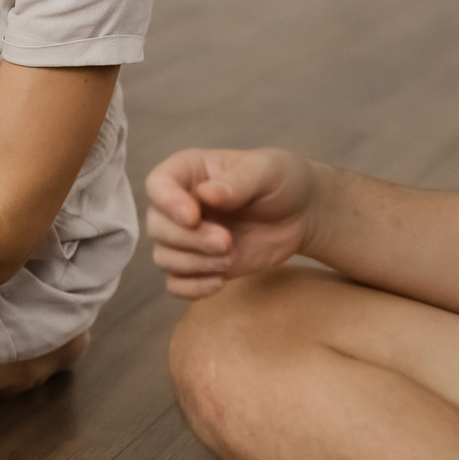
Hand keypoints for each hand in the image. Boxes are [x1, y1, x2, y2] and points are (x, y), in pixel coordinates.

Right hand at [144, 147, 319, 298]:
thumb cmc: (282, 181)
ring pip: (164, 257)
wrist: (302, 215)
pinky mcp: (199, 265)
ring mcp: (188, 237)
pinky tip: (220, 283)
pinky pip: (176, 284)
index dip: (168, 202)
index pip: (158, 184)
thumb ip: (238, 181)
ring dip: (194, 264)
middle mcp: (180, 204)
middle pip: (157, 227)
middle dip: (189, 240)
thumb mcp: (267, 171)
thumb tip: (207, 194)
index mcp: (190, 172)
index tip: (193, 217)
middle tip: (226, 242)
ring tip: (231, 258)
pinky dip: (192, 288)